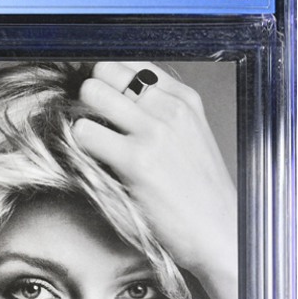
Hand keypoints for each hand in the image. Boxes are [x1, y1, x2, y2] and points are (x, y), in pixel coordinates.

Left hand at [74, 62, 237, 298]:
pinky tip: (93, 164)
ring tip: (92, 145)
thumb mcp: (189, 138)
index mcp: (185, 99)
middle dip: (90, 96)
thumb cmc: (199, 195)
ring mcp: (153, 132)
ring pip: (91, 94)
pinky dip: (79, 146)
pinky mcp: (135, 161)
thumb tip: (114, 103)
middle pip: (105, 73)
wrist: (218, 232)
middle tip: (93, 126)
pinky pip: (84, 133)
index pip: (130, 65)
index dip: (108, 83)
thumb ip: (159, 115)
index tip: (103, 106)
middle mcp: (169, 108)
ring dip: (82, 117)